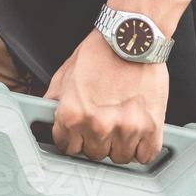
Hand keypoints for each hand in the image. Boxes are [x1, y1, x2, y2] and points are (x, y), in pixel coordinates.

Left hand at [45, 31, 166, 164]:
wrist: (133, 37)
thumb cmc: (100, 52)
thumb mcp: (65, 75)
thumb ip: (54, 101)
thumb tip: (44, 118)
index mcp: (71, 114)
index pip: (67, 148)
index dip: (74, 140)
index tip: (81, 136)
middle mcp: (96, 125)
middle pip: (94, 155)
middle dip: (97, 142)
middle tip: (104, 125)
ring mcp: (125, 128)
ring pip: (120, 158)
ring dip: (120, 146)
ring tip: (122, 126)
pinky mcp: (151, 127)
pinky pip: (145, 156)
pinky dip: (143, 148)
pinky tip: (139, 135)